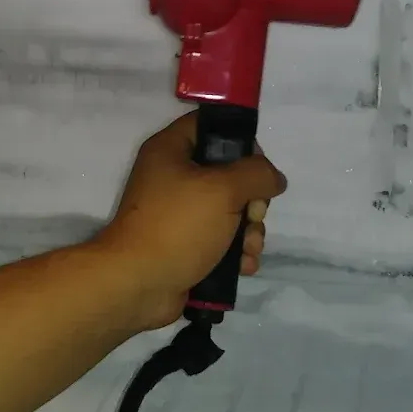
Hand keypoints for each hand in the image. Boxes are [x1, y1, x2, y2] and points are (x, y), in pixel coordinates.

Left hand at [96, 112, 286, 328]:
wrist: (139, 285)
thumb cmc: (177, 225)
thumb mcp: (223, 189)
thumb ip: (256, 174)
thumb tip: (274, 179)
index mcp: (170, 151)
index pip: (209, 126)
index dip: (238, 139)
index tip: (258, 164)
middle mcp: (173, 178)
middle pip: (228, 174)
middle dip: (252, 199)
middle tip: (252, 214)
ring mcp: (179, 215)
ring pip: (230, 211)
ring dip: (249, 230)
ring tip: (248, 248)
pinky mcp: (186, 246)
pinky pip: (221, 240)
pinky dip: (236, 252)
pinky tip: (243, 265)